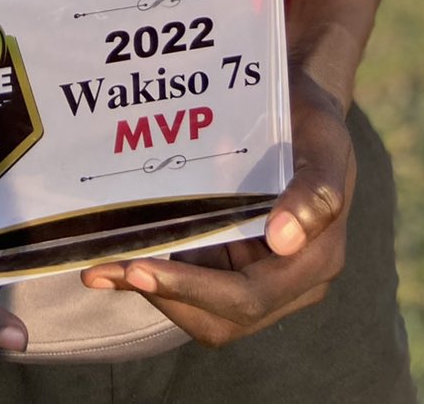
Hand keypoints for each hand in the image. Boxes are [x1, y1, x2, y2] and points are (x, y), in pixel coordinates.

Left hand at [79, 67, 355, 346]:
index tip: (140, 268)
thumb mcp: (324, 142)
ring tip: (99, 270)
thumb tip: (283, 240)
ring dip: (152, 292)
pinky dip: (157, 276)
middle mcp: (286, 281)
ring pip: (201, 309)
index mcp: (314, 261)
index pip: (248, 297)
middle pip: (220, 318)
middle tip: (106, 270)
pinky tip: (113, 260)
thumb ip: (315, 191)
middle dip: (163, 296)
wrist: (301, 106)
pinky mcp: (232, 262)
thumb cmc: (312, 122)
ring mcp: (257, 275)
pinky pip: (193, 283)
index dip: (193, 289)